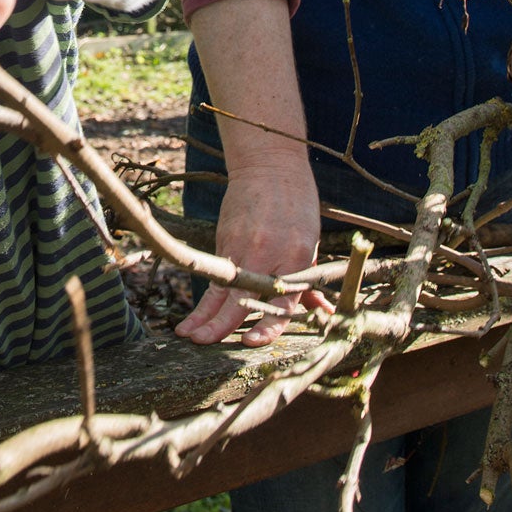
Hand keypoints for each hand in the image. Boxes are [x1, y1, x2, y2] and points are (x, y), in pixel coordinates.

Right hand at [175, 163, 323, 346]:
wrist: (270, 166)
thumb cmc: (297, 206)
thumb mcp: (309, 242)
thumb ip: (308, 281)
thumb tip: (322, 311)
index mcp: (296, 257)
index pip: (281, 301)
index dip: (267, 325)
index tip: (253, 341)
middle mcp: (267, 253)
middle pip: (242, 297)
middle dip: (223, 325)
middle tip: (205, 345)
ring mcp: (242, 246)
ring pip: (221, 289)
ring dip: (205, 315)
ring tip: (189, 336)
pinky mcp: (225, 239)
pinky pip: (215, 275)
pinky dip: (204, 298)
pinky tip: (192, 316)